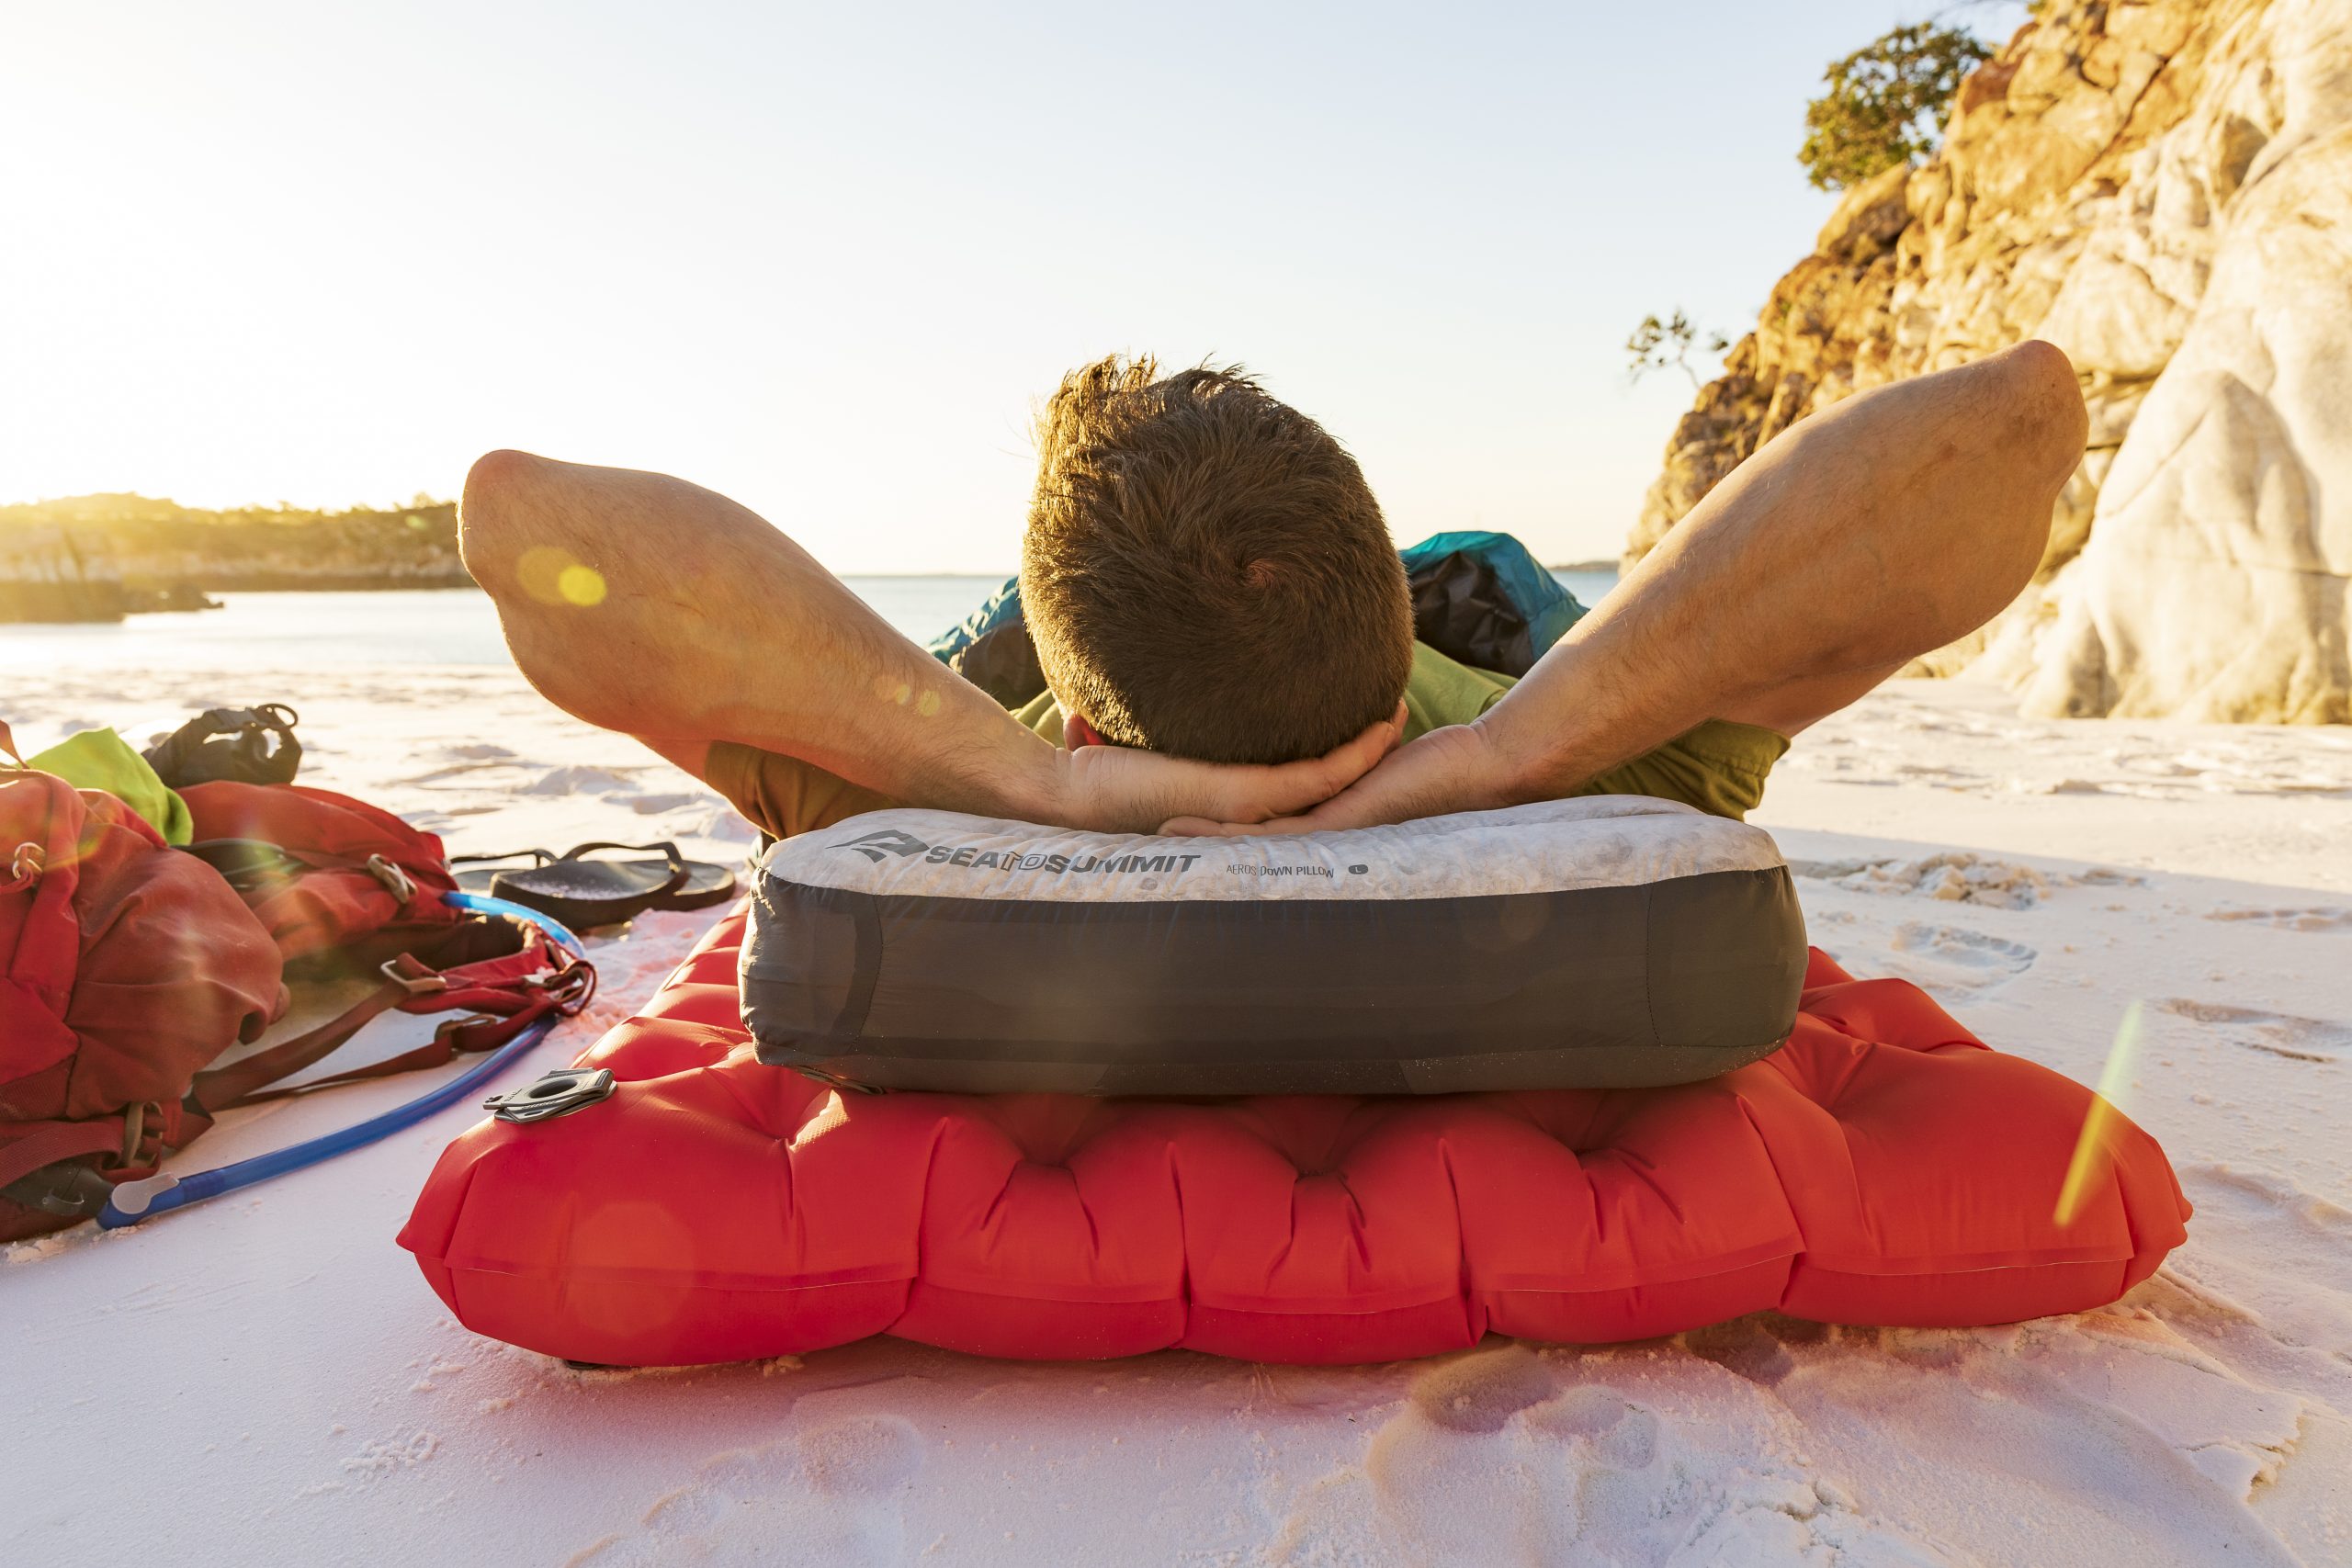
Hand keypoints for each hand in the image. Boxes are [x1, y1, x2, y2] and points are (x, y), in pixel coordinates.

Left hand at [1050, 705, 1405, 833]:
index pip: (1296, 786)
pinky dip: (1354, 753)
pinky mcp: (1246, 794)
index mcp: (1231, 804)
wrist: (1070, 796)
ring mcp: (1252, 807)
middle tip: (1397, 724)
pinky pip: (1319, 775)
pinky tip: (1382, 730)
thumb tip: (1103, 706)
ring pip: (1335, 782)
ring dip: (1371, 753)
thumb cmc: (1095, 776)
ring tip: (1400, 721)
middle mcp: (1249, 814)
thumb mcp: (1135, 746)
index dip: (1333, 760)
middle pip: (1326, 789)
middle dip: (1367, 760)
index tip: (1357, 729)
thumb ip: (1140, 727)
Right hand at [1159, 721, 1513, 835]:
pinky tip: (1185, 831)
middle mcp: (1331, 845)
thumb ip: (1359, 762)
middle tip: (1151, 847)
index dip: (1228, 842)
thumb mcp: (1388, 765)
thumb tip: (1347, 740)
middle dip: (1204, 853)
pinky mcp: (1341, 825)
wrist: (1490, 771)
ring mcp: (1334, 840)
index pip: (1272, 841)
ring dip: (1202, 848)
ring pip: (1252, 850)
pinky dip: (1226, 835)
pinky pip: (1272, 834)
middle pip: (1254, 855)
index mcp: (1338, 832)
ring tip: (1153, 839)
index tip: (1183, 834)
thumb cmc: (1448, 766)